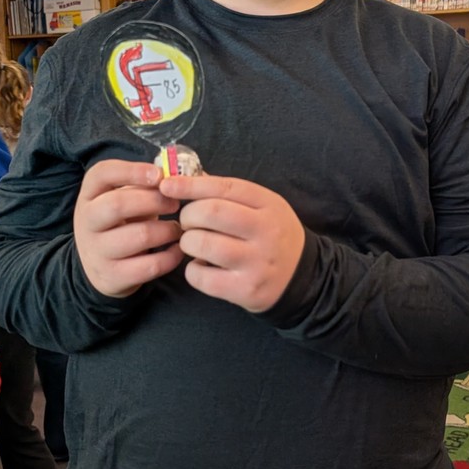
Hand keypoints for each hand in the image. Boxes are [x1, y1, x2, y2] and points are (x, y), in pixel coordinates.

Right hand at [74, 159, 184, 297]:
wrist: (98, 266)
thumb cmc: (119, 223)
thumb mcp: (121, 199)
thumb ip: (142, 186)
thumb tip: (174, 177)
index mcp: (89, 194)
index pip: (103, 173)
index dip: (133, 171)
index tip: (159, 175)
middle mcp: (87, 221)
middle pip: (119, 204)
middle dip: (154, 201)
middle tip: (175, 204)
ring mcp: (96, 251)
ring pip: (140, 236)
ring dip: (168, 230)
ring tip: (177, 229)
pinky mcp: (111, 276)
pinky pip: (149, 266)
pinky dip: (171, 257)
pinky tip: (177, 250)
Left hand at [159, 175, 304, 312]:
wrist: (301, 278)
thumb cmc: (273, 236)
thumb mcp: (263, 207)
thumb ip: (228, 193)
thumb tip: (187, 178)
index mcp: (269, 205)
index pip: (224, 188)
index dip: (191, 185)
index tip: (167, 185)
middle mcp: (265, 231)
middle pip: (211, 213)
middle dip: (188, 215)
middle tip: (188, 222)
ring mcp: (256, 262)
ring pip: (203, 244)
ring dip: (188, 242)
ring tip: (194, 244)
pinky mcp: (245, 289)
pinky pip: (202, 277)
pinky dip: (193, 270)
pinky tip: (202, 267)